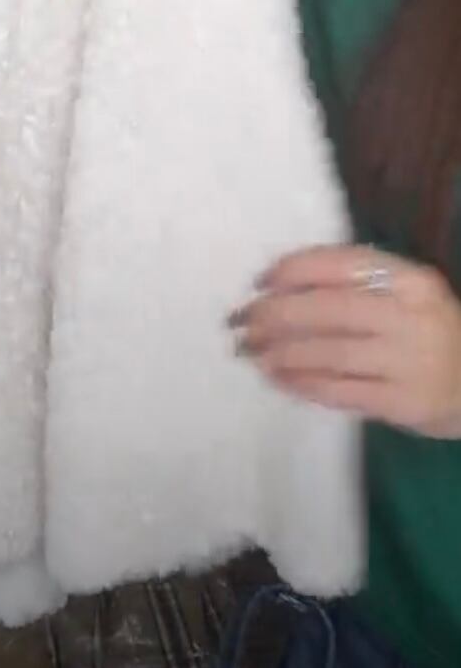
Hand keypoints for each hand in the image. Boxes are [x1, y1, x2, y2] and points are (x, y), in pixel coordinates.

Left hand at [232, 247, 460, 438]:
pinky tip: (278, 378)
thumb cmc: (427, 329)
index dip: (295, 269)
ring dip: (281, 352)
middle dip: (276, 314)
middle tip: (241, 322)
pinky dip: (302, 383)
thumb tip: (276, 283)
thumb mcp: (405, 293)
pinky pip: (340, 391)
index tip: (259, 280)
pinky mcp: (403, 403)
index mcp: (411, 280)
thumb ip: (354, 282)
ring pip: (330, 353)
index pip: (343, 264)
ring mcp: (408, 363)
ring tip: (250, 352)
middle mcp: (410, 317)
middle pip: (329, 309)